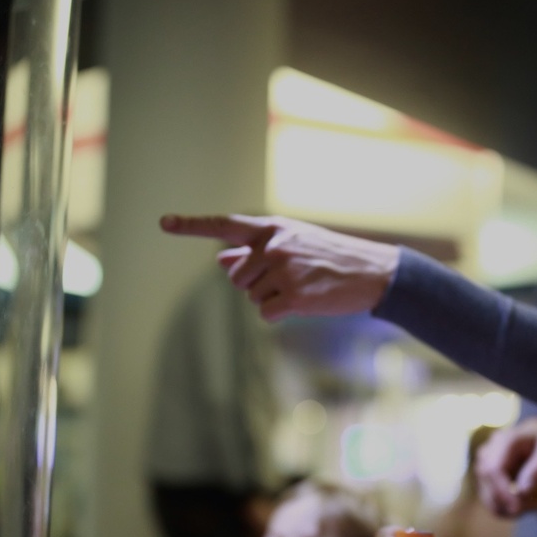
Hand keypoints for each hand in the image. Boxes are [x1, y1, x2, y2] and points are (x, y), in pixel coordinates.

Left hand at [159, 214, 399, 321]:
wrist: (372, 272)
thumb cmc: (331, 257)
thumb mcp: (294, 243)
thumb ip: (254, 251)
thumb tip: (220, 260)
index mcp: (272, 228)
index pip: (224, 225)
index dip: (191, 225)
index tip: (164, 222)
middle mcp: (273, 246)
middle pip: (236, 277)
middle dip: (254, 283)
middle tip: (288, 279)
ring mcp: (282, 271)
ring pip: (251, 296)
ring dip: (271, 298)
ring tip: (302, 287)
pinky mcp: (293, 296)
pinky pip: (265, 313)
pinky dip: (280, 313)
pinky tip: (304, 302)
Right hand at [473, 417, 536, 516]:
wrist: (536, 433)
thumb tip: (523, 491)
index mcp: (504, 441)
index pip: (493, 470)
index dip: (503, 492)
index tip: (520, 507)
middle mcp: (487, 453)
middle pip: (489, 486)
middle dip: (513, 503)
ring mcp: (482, 466)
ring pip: (489, 498)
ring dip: (512, 509)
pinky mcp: (485, 479)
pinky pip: (491, 501)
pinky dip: (509, 508)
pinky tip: (527, 501)